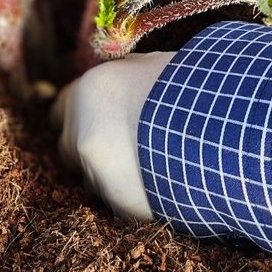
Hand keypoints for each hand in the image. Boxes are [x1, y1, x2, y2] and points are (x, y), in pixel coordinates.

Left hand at [52, 52, 171, 218]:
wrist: (213, 125)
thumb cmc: (187, 87)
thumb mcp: (148, 67)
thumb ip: (121, 79)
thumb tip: (118, 81)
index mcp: (87, 91)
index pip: (58, 111)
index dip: (77, 118)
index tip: (94, 124)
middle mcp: (81, 130)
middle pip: (68, 149)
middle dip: (89, 152)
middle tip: (121, 150)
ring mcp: (95, 169)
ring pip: (92, 180)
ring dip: (111, 178)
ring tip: (149, 166)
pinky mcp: (116, 201)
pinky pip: (118, 204)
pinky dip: (134, 198)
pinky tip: (159, 184)